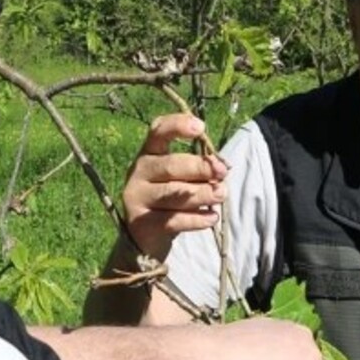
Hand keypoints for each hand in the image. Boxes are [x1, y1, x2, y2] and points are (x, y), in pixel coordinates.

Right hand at [123, 114, 227, 259]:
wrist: (145, 233)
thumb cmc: (170, 195)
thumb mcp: (180, 176)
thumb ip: (197, 168)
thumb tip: (221, 168)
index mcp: (149, 153)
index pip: (158, 131)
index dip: (178, 125)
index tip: (200, 127)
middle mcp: (138, 172)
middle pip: (171, 166)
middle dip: (201, 168)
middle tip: (222, 172)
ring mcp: (137, 197)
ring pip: (175, 194)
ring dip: (203, 193)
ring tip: (221, 194)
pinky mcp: (142, 223)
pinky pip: (174, 220)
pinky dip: (197, 219)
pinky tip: (211, 218)